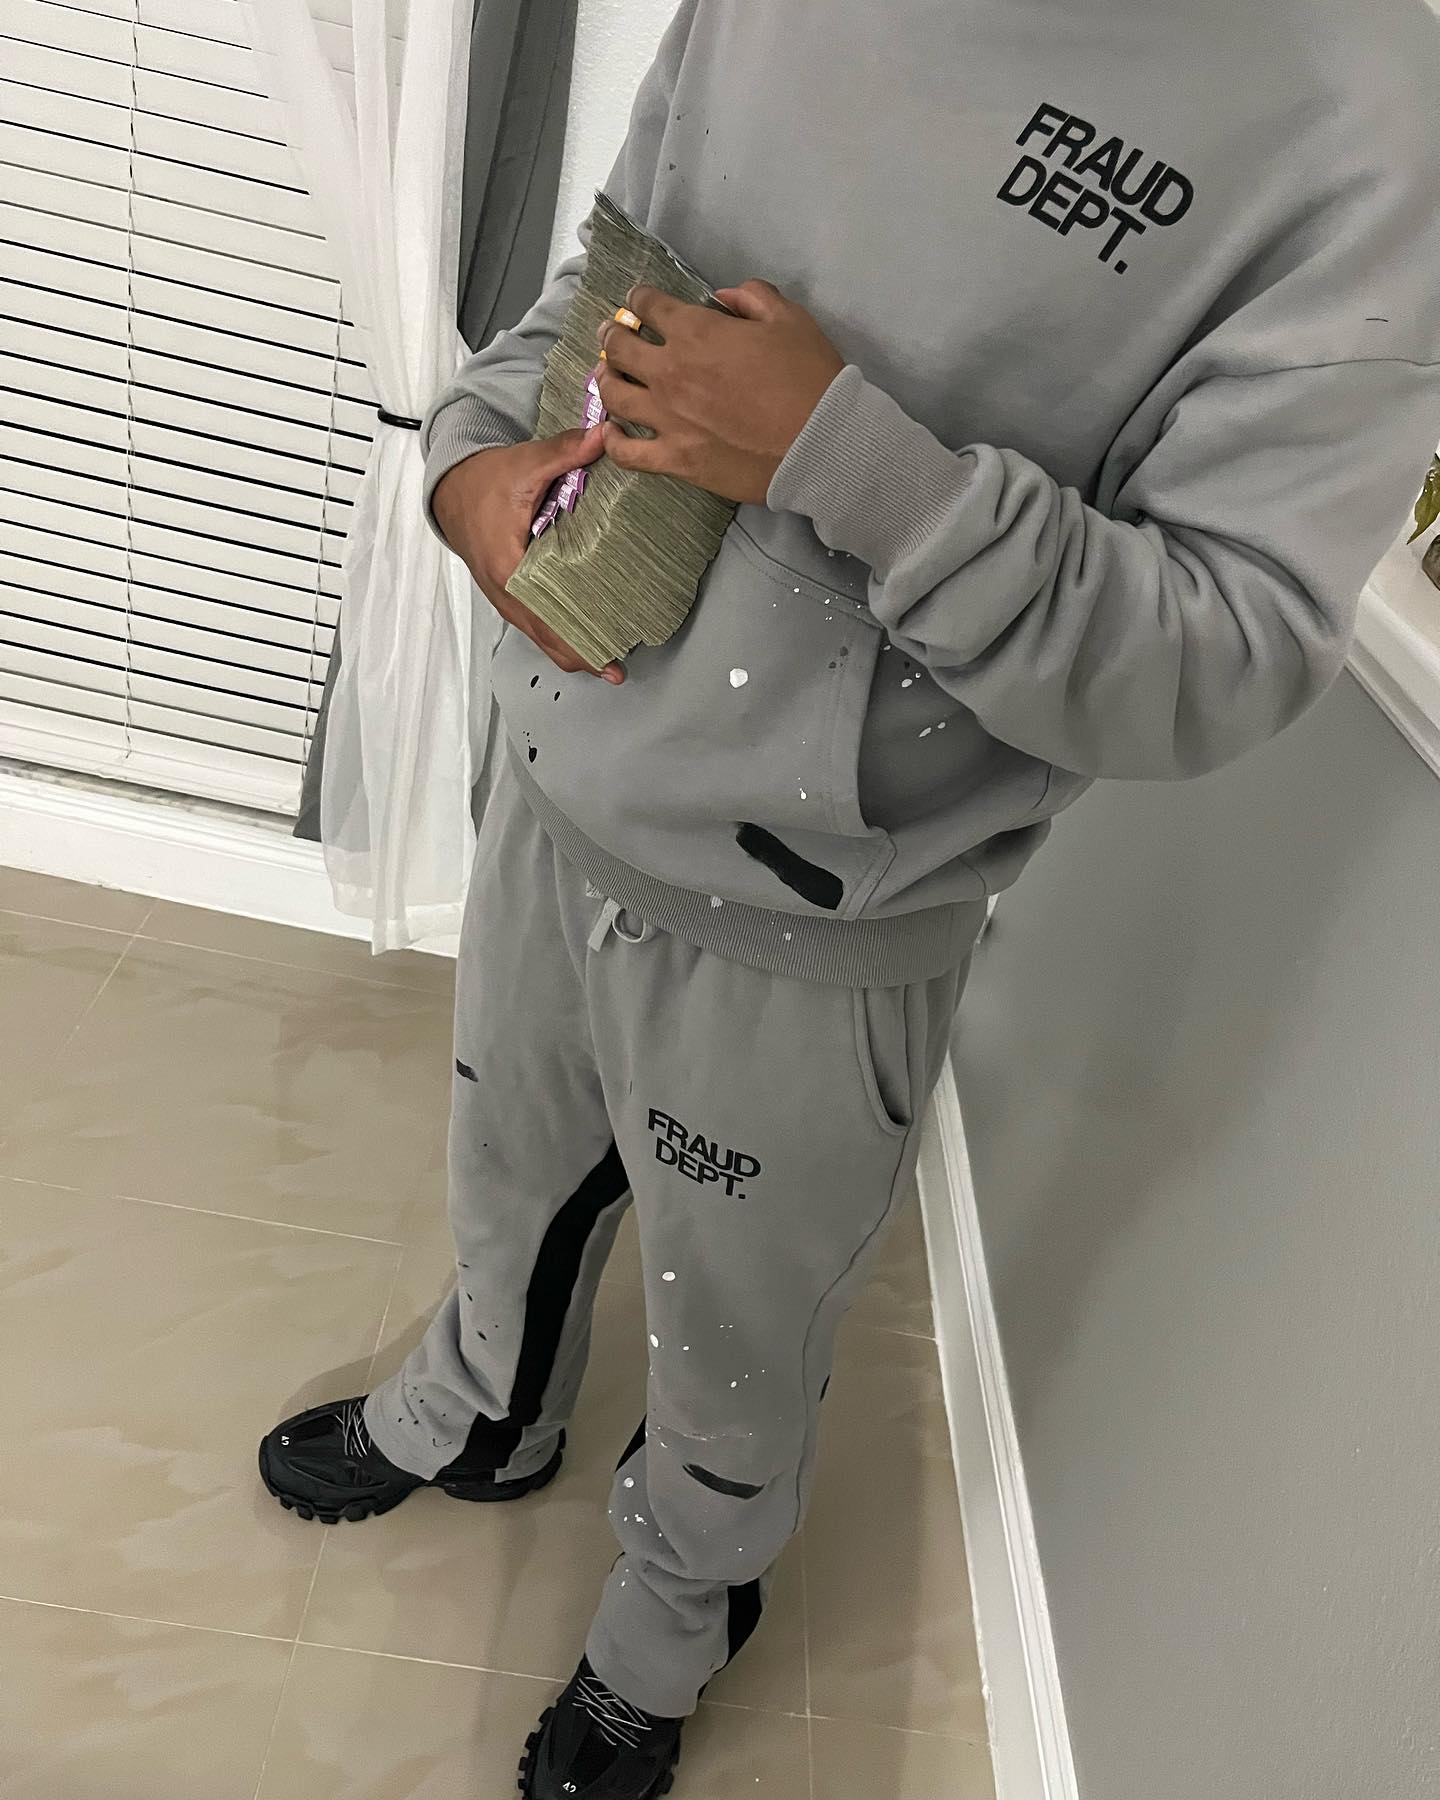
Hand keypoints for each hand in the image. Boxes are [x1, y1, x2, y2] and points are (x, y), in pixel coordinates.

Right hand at [431, 429, 625, 683]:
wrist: (450, 487)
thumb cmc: (483, 481)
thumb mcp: (524, 463)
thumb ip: (566, 451)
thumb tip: (605, 437)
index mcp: (508, 568)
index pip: (547, 619)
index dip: (577, 644)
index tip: (608, 660)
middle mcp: (505, 592)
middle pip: (547, 640)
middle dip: (583, 655)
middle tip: (618, 667)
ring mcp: (506, 597)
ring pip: (541, 637)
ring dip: (572, 648)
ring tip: (610, 656)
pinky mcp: (510, 594)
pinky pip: (537, 624)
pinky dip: (560, 633)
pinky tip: (587, 632)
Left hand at [593, 279, 845, 504]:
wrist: (818, 444)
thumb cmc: (808, 378)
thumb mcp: (788, 318)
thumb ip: (752, 298)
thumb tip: (724, 298)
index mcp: (695, 332)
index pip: (648, 305)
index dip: (641, 299)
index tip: (641, 301)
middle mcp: (669, 372)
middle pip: (619, 348)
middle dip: (613, 334)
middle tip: (612, 334)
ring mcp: (667, 419)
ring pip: (615, 395)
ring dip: (606, 379)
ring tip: (607, 376)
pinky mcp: (674, 459)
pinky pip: (627, 453)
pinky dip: (613, 440)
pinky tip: (611, 432)